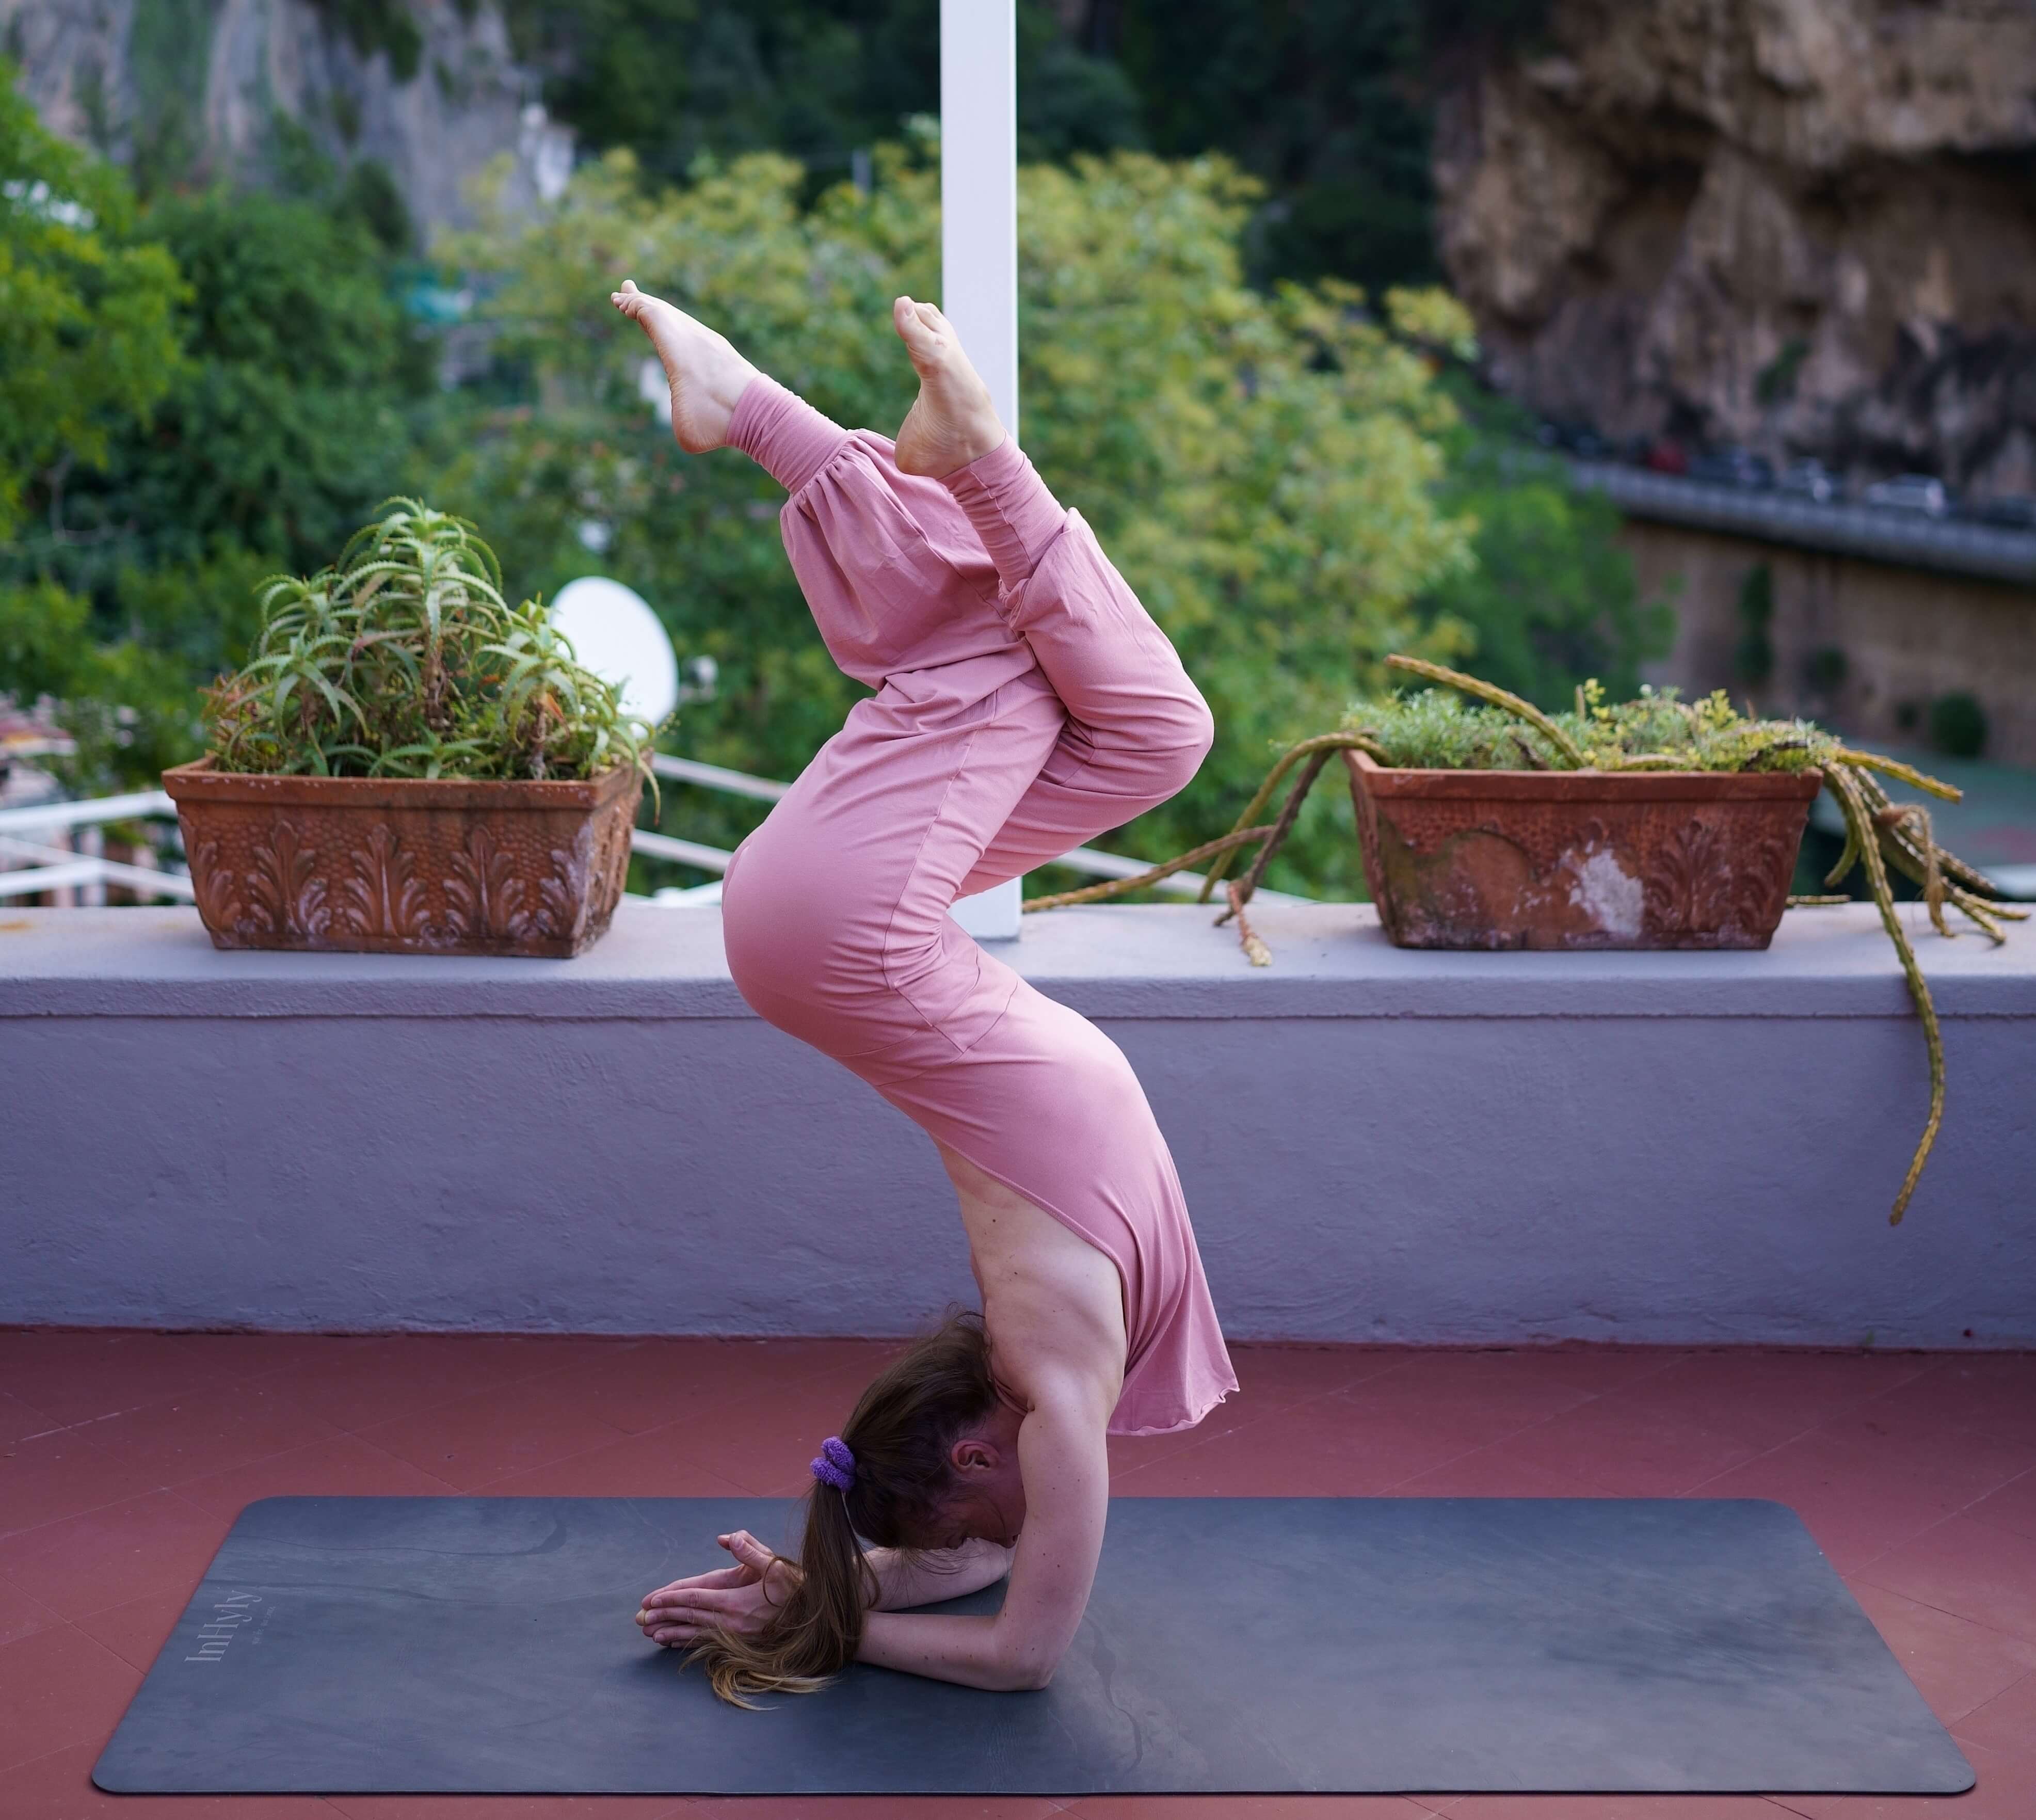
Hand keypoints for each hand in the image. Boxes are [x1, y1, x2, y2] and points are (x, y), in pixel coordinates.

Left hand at [634, 1530, 796, 1647]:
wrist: (815, 1619)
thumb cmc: (796, 1589)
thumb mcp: (776, 1565)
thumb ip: (750, 1550)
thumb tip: (726, 1537)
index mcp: (736, 1602)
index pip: (694, 1599)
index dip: (671, 1599)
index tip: (650, 1600)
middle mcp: (731, 1623)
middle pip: (689, 1619)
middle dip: (663, 1617)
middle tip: (641, 1619)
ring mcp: (735, 1638)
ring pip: (695, 1635)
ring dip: (672, 1634)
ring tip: (652, 1635)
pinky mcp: (740, 1646)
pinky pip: (707, 1645)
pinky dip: (689, 1644)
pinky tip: (678, 1644)